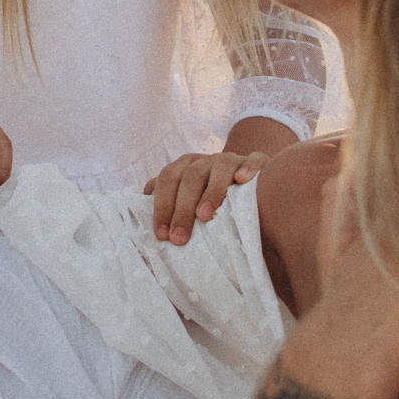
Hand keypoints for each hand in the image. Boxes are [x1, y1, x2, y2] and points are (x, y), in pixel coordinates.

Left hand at [144, 150, 271, 243]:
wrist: (254, 188)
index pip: (168, 178)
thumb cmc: (214, 205)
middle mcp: (208, 160)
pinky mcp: (260, 163)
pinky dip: (248, 167)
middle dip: (182, 207)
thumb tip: (138, 226)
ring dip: (212, 191)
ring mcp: (234, 160)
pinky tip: (243, 181)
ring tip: (204, 216)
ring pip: (221, 166)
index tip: (161, 235)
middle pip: (191, 176)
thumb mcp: (190, 206)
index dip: (162, 205)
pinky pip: (255, 160)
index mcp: (188, 167)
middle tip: (179, 238)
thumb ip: (168, 208)